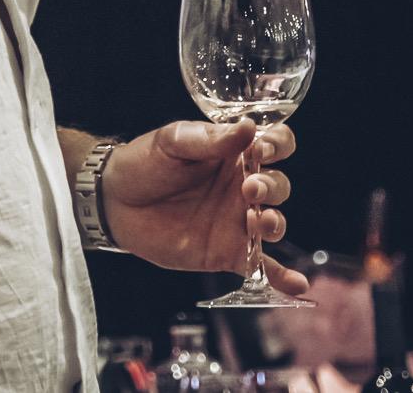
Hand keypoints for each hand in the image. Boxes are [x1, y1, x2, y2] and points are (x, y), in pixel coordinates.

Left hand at [101, 118, 307, 294]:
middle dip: (271, 186)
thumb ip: (209, 138)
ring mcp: (236, 220)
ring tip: (259, 221)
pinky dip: (281, 277)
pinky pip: (261, 265)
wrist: (114, 200)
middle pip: (278, 185)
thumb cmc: (145, 162)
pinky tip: (297, 285)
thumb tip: (248, 126)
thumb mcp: (172, 141)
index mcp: (233, 152)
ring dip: (275, 222)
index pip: (275, 143)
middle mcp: (242, 185)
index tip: (265, 148)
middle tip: (249, 188)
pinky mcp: (226, 252)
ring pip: (273, 222)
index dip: (279, 144)